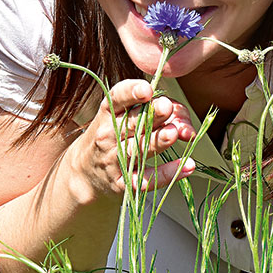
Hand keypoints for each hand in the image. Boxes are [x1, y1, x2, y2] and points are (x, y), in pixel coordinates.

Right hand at [73, 78, 196, 199]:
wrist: (86, 174)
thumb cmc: (114, 137)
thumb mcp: (125, 117)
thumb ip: (158, 111)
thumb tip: (184, 124)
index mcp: (109, 113)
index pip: (117, 98)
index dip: (131, 92)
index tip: (147, 89)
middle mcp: (109, 135)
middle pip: (132, 123)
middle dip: (151, 115)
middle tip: (167, 107)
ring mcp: (114, 160)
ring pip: (138, 149)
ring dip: (157, 141)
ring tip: (173, 133)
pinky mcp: (123, 183)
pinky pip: (147, 179)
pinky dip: (168, 173)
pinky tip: (187, 166)